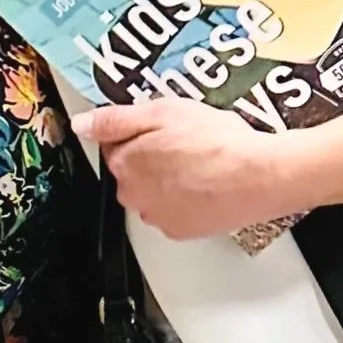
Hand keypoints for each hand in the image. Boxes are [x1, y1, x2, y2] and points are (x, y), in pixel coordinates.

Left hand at [74, 98, 305, 241]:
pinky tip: (206, 184)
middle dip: (152, 156)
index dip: (140, 132)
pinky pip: (174, 210)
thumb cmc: (216, 142)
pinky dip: (185, 199)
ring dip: (168, 179)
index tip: (163, 128)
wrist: (260, 176)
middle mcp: (133, 195)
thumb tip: (82, 124)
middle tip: (185, 142)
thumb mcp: (162, 111)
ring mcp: (157, 216)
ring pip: (153, 191)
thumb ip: (115, 119)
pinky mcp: (181, 231)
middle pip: (132, 170)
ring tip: (200, 162)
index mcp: (125, 163)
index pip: (115, 144)